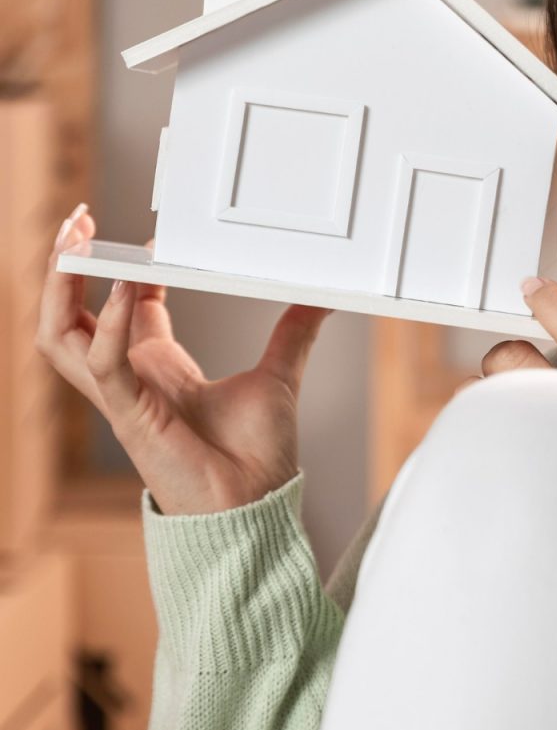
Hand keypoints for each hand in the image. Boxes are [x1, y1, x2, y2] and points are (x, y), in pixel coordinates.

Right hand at [35, 205, 332, 514]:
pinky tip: (125, 290)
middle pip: (70, 316)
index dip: (126, 269)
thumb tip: (322, 298)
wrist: (257, 507)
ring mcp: (123, 397)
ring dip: (61, 289)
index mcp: (158, 369)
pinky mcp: (130, 416)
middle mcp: (131, 379)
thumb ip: (293, 333)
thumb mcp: (279, 376)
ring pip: (61, 337)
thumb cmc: (257, 456)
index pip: (121, 307)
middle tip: (78, 222)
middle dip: (66, 268)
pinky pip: (103, 364)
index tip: (151, 238)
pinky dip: (109, 325)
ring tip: (76, 242)